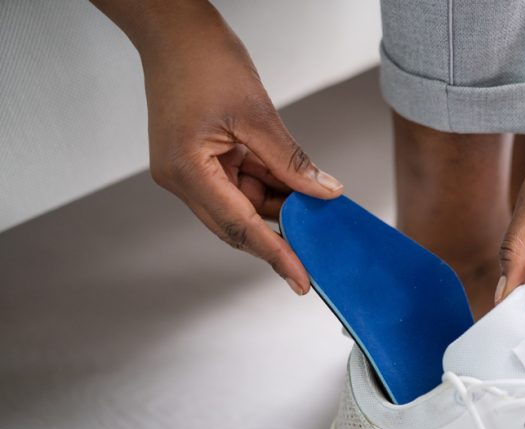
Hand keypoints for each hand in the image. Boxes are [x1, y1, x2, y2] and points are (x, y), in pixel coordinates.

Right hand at [139, 14, 341, 293]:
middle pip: (236, 224)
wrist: (174, 28)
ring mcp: (187, 169)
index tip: (301, 279)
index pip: (239, 227)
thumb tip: (323, 192)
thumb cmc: (203, 59)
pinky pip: (237, 184)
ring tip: (313, 207)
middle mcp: (180, 177)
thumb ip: (291, 160)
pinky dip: (266, 186)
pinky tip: (293, 186)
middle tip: (316, 251)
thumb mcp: (258, 114)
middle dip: (278, 235)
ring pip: (240, 205)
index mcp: (186, 171)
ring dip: (275, 206)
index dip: (276, 255)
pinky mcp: (197, 158)